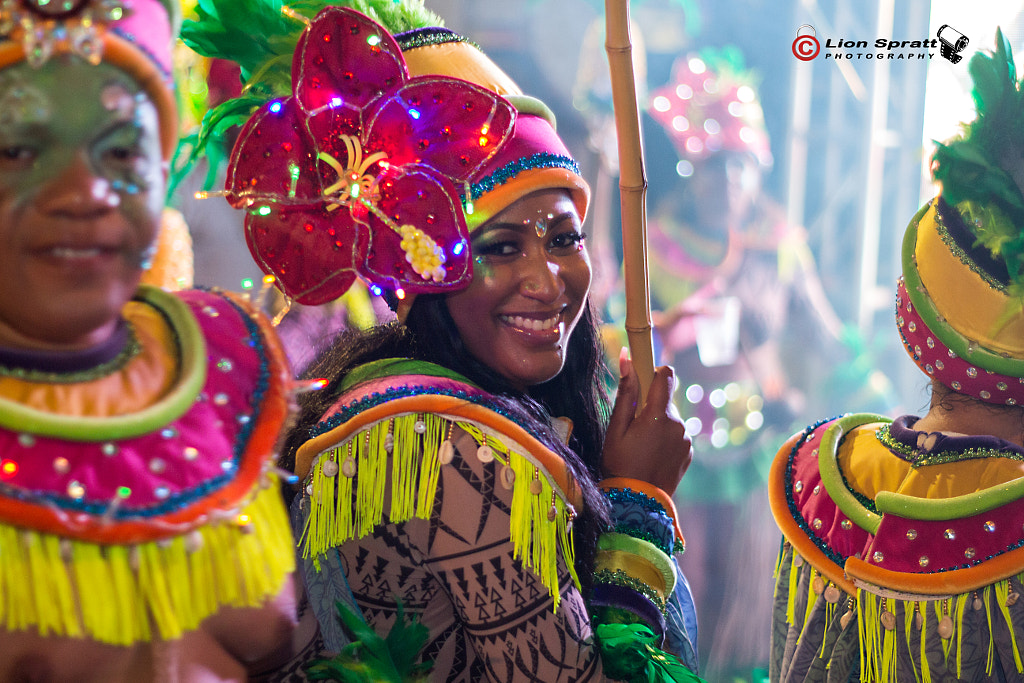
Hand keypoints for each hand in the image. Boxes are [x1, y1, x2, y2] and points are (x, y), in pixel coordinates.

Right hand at [601, 348, 691, 493]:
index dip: (653, 373)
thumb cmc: (620, 464)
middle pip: (666, 399)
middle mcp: (678, 424)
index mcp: (659, 415)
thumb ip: (624, 392)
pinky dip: (665, 438)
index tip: (641, 380)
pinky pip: (676, 435)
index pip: (666, 375)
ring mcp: (686, 440)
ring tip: (641, 445)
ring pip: (671, 418)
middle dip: (650, 405)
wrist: (637, 503)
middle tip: (633, 426)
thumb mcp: (616, 428)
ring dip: (658, 423)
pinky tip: (651, 455)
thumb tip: (626, 358)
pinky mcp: (688, 453)